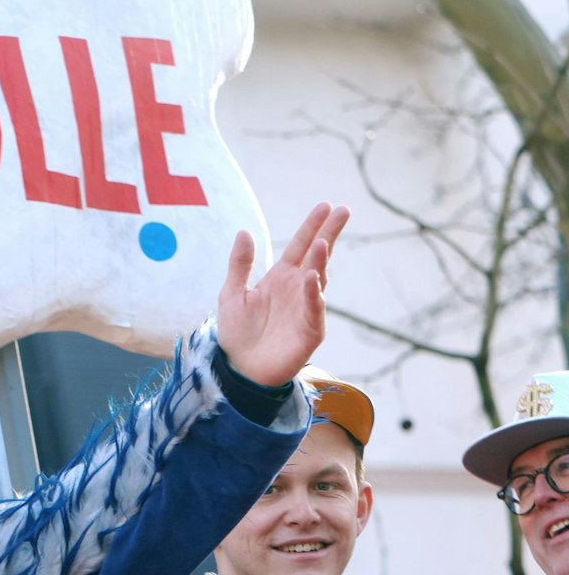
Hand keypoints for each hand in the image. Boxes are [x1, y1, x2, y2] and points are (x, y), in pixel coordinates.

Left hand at [216, 202, 350, 386]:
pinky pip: (314, 310)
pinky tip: (313, 278)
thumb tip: (245, 231)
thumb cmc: (237, 333)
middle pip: (317, 256)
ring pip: (318, 279)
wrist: (238, 369)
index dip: (312, 226)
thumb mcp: (232, 293)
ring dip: (320, 261)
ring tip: (322, 242)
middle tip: (343, 210)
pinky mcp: (310, 331)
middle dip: (329, 233)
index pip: (300, 246)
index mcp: (280, 277)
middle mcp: (298, 289)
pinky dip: (313, 295)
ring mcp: (307, 308)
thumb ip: (239, 264)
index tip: (326, 205)